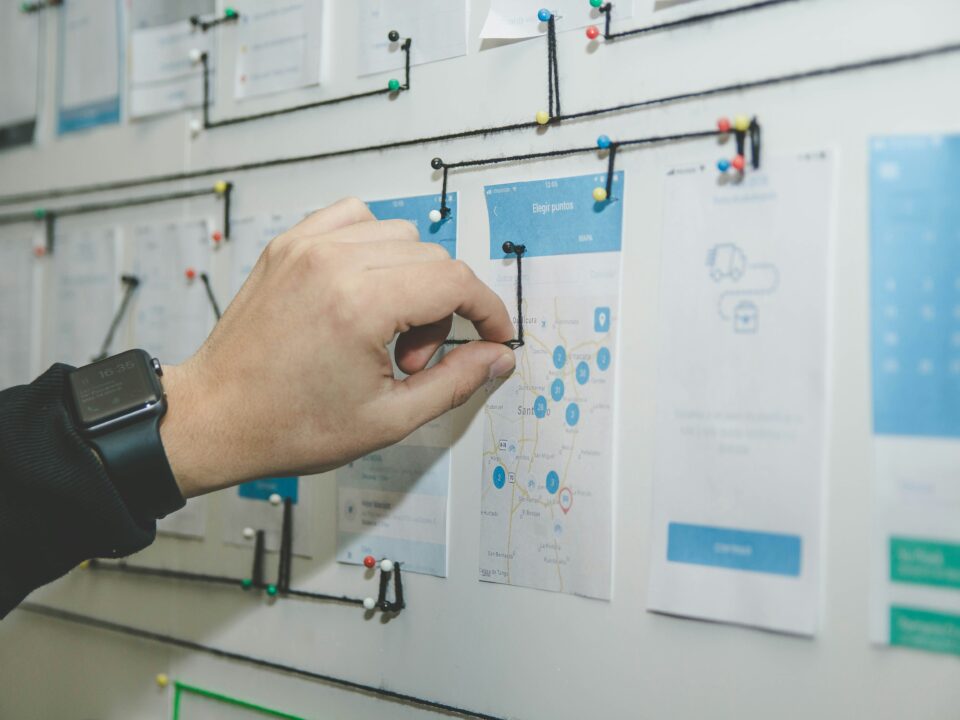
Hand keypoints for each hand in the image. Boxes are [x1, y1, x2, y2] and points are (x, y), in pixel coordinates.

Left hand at [159, 198, 515, 497]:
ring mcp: (306, 247)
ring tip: (384, 330)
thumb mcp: (388, 419)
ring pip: (400, 235)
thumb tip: (495, 356)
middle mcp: (332, 262)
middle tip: (413, 359)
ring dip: (411, 278)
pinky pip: (354, 217)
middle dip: (443, 309)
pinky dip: (374, 247)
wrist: (214, 417)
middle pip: (433, 259)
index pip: (456, 281)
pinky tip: (364, 290)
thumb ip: (455, 382)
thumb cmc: (287, 425)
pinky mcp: (288, 245)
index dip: (488, 310)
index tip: (493, 334)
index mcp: (359, 305)